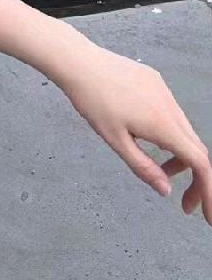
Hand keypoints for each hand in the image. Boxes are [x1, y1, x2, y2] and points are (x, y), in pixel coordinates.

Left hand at [54, 42, 211, 223]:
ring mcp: (166, 93)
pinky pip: (172, 115)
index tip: (208, 215)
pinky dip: (170, 135)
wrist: (80, 63)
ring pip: (184, 132)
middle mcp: (172, 108)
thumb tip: (166, 190)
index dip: (208, 190)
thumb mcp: (115, 140)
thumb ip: (143, 167)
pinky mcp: (156, 83)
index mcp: (164, 126)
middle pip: (197, 150)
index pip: (200, 164)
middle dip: (196, 179)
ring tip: (161, 171)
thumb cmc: (93, 102)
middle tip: (184, 203)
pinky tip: (148, 139)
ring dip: (180, 157)